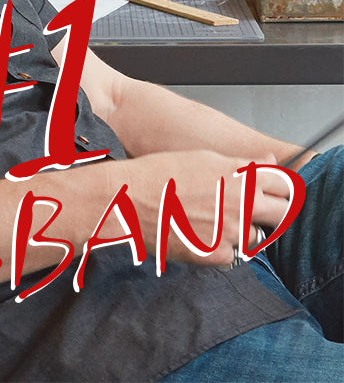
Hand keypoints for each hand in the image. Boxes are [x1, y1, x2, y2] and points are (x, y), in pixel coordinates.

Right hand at [103, 150, 292, 267]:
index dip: (278, 187)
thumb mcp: (204, 157)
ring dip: (244, 229)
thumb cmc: (160, 172)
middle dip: (272, 210)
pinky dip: (221, 246)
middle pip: (282, 213)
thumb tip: (270, 161)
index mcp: (242, 176)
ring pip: (256, 236)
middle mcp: (242, 204)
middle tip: (252, 208)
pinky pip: (232, 254)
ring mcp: (230, 232)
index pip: (285, 185)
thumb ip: (244, 163)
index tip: (271, 190)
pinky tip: (200, 232)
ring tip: (216, 219)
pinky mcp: (215, 255)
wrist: (128, 199)